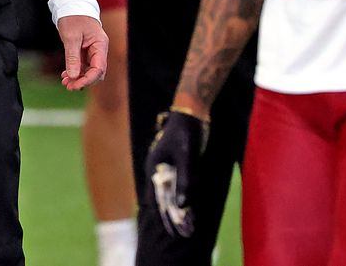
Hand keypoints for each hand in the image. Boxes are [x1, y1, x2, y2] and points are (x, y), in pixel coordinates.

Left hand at [56, 14, 107, 90]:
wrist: (70, 4)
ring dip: (78, 77)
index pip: (99, 68)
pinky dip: (75, 71)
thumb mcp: (71, 37)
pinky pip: (82, 64)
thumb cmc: (73, 17)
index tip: (75, 85)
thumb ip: (72, 57)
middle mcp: (99, 49)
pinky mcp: (85, 50)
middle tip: (68, 86)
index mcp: (100, 45)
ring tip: (65, 82)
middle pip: (95, 72)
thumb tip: (73, 76)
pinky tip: (65, 75)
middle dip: (82, 80)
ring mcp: (92, 50)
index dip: (88, 79)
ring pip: (88, 69)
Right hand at [144, 108, 208, 237]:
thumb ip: (184, 180)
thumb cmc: (186, 133)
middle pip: (162, 199)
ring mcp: (167, 168)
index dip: (164, 217)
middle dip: (172, 217)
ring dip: (178, 210)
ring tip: (188, 226)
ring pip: (170, 194)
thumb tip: (181, 205)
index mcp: (154, 168)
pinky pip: (177, 187)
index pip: (156, 199)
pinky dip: (183, 199)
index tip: (174, 232)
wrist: (191, 113)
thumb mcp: (186, 157)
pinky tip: (189, 208)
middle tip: (184, 234)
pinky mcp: (177, 166)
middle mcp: (158, 171)